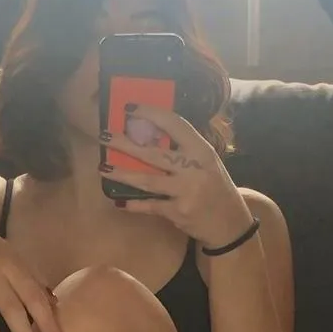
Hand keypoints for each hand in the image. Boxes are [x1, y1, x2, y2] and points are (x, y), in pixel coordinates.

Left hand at [100, 105, 254, 249]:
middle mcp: (194, 168)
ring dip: (122, 174)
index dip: (151, 113)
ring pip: (147, 180)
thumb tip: (148, 135)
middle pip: (154, 153)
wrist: (229, 223)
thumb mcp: (206, 162)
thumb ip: (184, 149)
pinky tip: (119, 202)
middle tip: (104, 136)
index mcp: (202, 149)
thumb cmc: (214, 187)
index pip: (175, 124)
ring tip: (103, 168)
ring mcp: (185, 191)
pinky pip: (150, 206)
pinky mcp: (178, 212)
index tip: (130, 108)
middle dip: (125, 144)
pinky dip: (134, 204)